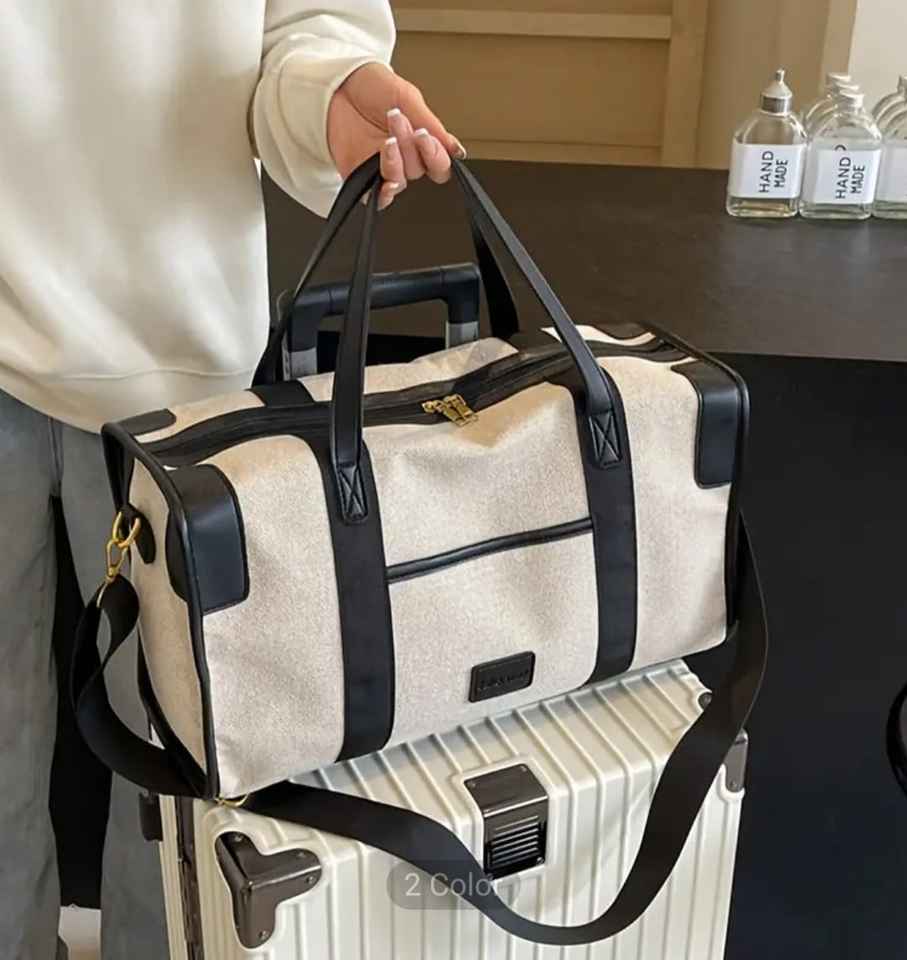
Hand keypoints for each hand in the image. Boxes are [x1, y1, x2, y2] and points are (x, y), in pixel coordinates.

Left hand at [327, 62, 465, 209]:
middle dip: (411, 147)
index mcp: (419, 139)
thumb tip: (456, 150)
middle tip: (398, 121)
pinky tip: (384, 180)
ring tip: (387, 139)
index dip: (437, 156)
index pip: (439, 164)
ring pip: (400, 182)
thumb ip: (433, 126)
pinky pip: (376, 199)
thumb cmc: (368, 85)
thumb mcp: (407, 97)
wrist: (333, 83)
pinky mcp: (360, 178)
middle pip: (420, 170)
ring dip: (396, 162)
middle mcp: (403, 157)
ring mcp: (382, 168)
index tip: (426, 136)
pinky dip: (383, 192)